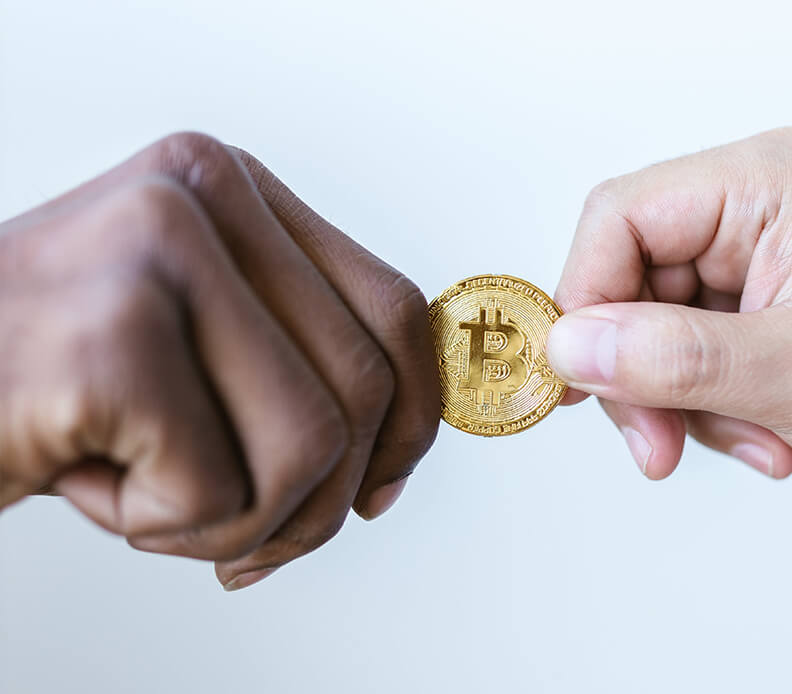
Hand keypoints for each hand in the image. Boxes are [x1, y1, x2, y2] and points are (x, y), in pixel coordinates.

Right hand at [0, 133, 439, 587]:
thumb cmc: (47, 381)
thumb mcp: (191, 343)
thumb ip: (294, 364)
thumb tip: (397, 456)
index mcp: (235, 187)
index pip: (395, 311)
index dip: (412, 421)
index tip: (375, 490)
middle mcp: (202, 192)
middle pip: (365, 388)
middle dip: (317, 501)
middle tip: (243, 537)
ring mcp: (157, 251)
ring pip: (313, 446)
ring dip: (240, 520)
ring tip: (148, 495)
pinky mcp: (111, 335)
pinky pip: (219, 491)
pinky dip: (162, 528)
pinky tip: (88, 483)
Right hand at [547, 128, 791, 538]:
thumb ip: (677, 358)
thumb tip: (570, 349)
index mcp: (764, 183)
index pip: (621, 216)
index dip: (586, 296)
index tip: (581, 378)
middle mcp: (746, 212)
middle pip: (625, 280)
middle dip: (639, 374)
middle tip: (656, 443)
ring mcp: (745, 264)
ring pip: (645, 332)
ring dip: (680, 404)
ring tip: (751, 440)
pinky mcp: (746, 313)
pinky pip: (679, 361)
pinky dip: (705, 412)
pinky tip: (765, 438)